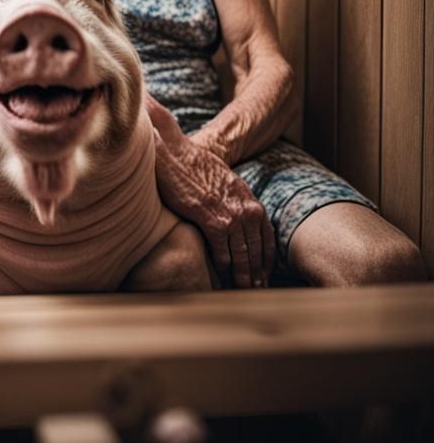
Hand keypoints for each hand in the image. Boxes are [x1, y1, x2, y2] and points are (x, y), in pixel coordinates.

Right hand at [157, 136, 274, 287]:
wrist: (177, 155)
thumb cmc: (197, 167)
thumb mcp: (228, 183)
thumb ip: (237, 202)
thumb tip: (238, 220)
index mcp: (252, 203)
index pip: (267, 239)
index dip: (266, 261)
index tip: (263, 274)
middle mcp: (246, 211)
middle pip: (256, 252)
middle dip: (256, 274)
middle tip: (255, 290)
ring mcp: (231, 217)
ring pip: (242, 256)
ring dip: (242, 276)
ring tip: (241, 290)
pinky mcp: (211, 221)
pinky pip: (221, 252)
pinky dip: (222, 266)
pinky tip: (220, 273)